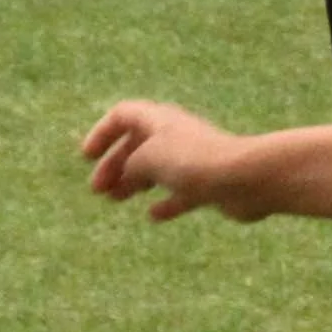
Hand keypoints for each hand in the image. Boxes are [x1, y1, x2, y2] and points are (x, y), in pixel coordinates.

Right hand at [81, 99, 253, 221]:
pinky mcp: (210, 184)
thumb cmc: (193, 161)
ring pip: (157, 168)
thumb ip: (130, 165)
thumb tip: (128, 176)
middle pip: (138, 144)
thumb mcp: (148, 160)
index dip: (102, 133)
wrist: (246, 178)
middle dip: (115, 165)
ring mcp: (194, 160)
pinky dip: (166, 202)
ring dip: (134, 182)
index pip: (123, 116)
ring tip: (114, 200)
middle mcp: (176, 135)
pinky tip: (153, 216)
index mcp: (159, 120)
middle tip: (98, 191)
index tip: (86, 157)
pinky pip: (182, 192)